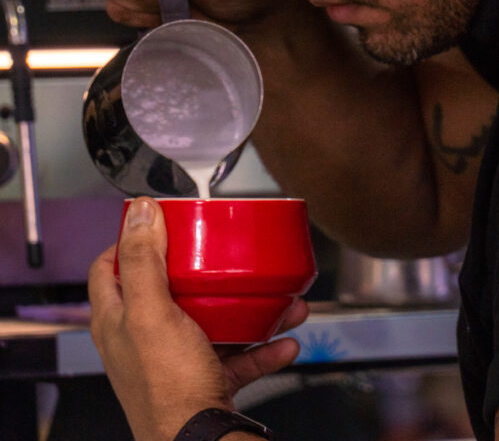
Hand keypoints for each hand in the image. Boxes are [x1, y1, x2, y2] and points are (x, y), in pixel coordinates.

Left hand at [89, 197, 307, 440]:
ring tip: (272, 296)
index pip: (109, 267)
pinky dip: (264, 345)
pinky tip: (284, 336)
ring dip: (245, 307)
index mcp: (118, 321)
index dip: (128, 240)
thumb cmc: (168, 390)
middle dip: (201, 268)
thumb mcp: (151, 313)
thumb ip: (144, 261)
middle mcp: (143, 341)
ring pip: (212, 321)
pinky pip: (240, 355)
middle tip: (218, 250)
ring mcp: (175, 362)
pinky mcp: (206, 382)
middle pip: (168, 289)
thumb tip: (140, 213)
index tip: (157, 222)